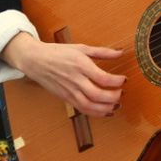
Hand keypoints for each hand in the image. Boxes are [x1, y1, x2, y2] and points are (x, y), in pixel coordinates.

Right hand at [2, 32, 124, 117]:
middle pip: (97, 95)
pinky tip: (106, 112)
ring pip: (90, 106)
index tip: (124, 80)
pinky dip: (96, 113)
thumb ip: (102, 51)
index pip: (102, 78)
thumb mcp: (81, 48)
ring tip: (116, 105)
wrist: (36, 61)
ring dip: (106, 108)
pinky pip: (82, 109)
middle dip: (113, 97)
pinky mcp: (66, 98)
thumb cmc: (58, 52)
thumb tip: (121, 52)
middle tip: (122, 93)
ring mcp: (70, 91)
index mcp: (80, 65)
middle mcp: (75, 80)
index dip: (116, 82)